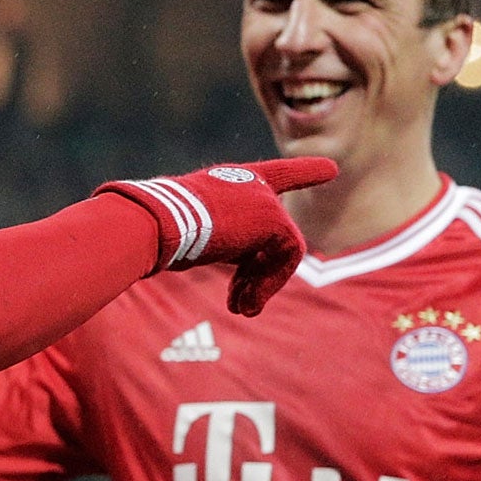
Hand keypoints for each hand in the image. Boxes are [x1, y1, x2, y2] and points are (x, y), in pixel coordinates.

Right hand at [94, 156, 336, 314]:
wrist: (151, 225)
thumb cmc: (148, 230)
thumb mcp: (180, 232)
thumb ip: (203, 240)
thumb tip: (160, 258)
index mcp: (227, 182)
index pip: (273, 175)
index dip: (303, 173)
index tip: (331, 172)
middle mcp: (250, 184)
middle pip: (277, 234)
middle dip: (263, 274)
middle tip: (240, 305)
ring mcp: (264, 199)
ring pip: (283, 250)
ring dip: (262, 284)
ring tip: (241, 309)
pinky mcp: (273, 219)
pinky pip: (287, 258)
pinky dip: (269, 285)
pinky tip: (244, 303)